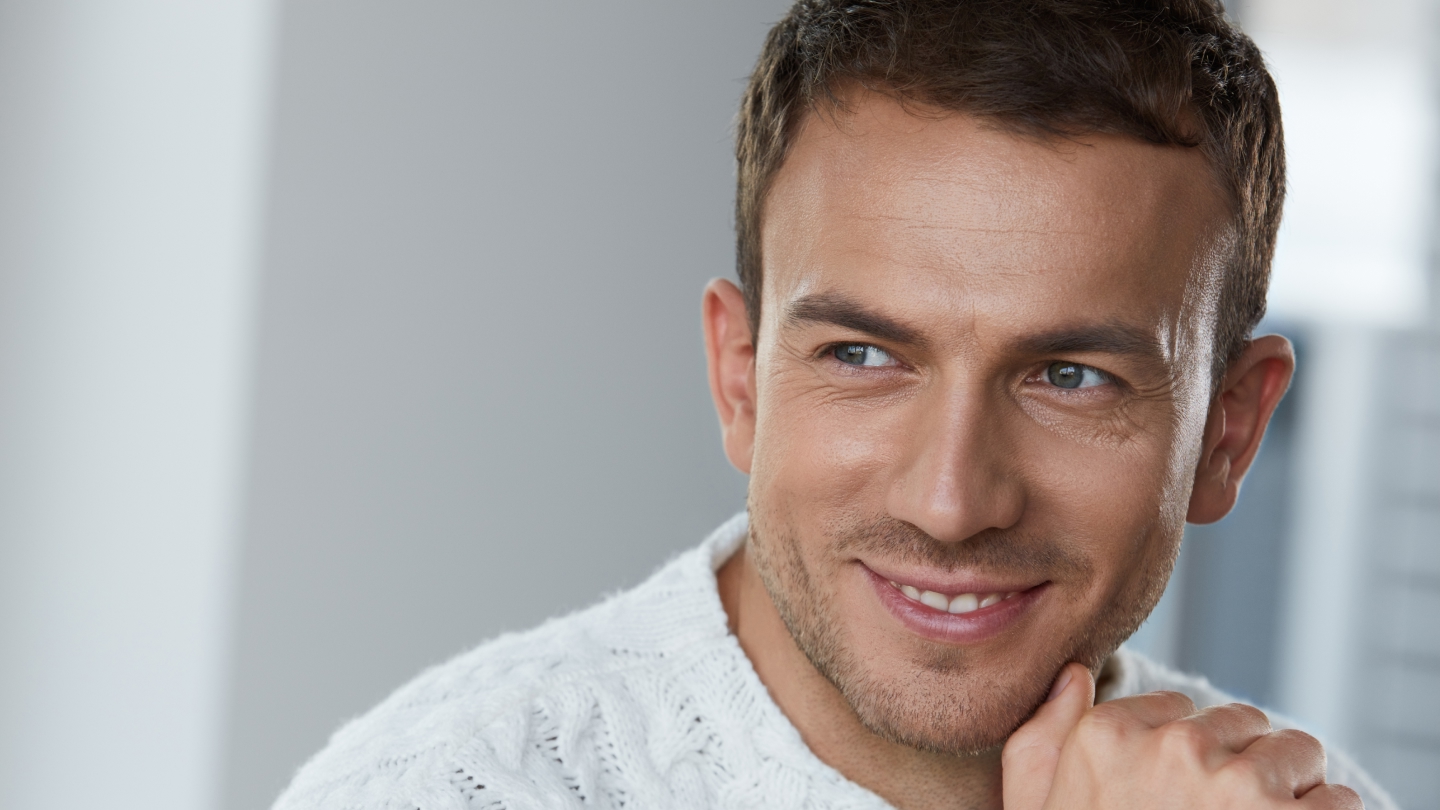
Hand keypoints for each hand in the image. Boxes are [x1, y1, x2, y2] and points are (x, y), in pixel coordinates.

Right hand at [1001, 663, 1363, 808]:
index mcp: (1108, 737)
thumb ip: (1042, 737)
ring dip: (1291, 789)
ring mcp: (1236, 785)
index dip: (1185, 752)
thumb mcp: (1037, 805)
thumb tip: (1074, 675)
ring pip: (1297, 751)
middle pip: (1242, 721)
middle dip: (1241, 762)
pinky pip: (1339, 800)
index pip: (1179, 707)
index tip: (1178, 795)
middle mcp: (1172, 749)